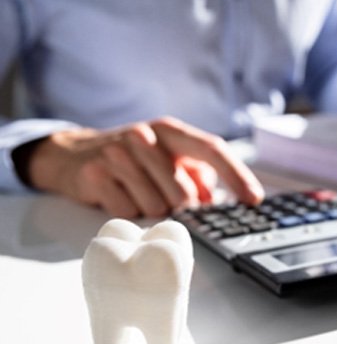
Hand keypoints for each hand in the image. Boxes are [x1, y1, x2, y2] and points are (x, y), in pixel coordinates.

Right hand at [25, 117, 263, 216]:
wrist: (74, 154)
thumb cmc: (134, 159)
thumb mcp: (167, 157)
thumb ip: (196, 175)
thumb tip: (214, 201)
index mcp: (170, 131)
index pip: (212, 149)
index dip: (237, 175)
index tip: (254, 199)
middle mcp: (145, 136)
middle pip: (183, 194)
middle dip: (179, 207)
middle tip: (162, 196)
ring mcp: (118, 154)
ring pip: (156, 208)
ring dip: (151, 210)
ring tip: (136, 191)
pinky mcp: (95, 174)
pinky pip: (128, 213)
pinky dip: (128, 212)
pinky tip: (118, 194)